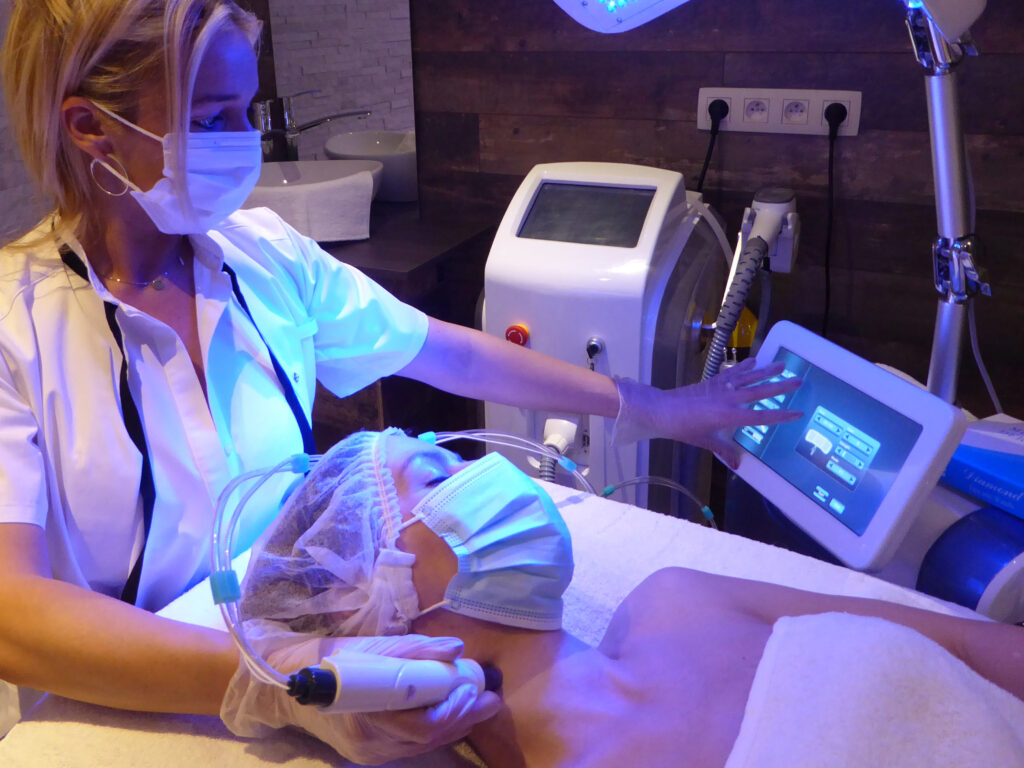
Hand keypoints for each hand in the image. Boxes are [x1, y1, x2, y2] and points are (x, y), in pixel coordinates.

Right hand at [221, 624, 501, 765]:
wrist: (290, 684)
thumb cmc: (332, 660)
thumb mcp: (371, 646)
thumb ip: (413, 648)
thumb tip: (455, 648)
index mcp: (365, 715)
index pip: (420, 726)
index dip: (452, 711)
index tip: (474, 689)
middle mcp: (369, 743)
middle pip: (427, 739)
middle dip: (463, 718)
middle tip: (490, 697)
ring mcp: (370, 752)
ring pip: (423, 745)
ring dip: (454, 724)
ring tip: (478, 702)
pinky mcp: (372, 752)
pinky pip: (412, 744)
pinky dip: (435, 728)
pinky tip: (451, 711)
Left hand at [612, 358, 802, 469]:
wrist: (662, 410)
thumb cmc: (683, 428)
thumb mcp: (705, 442)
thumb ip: (724, 450)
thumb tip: (739, 464)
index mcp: (729, 416)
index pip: (760, 417)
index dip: (780, 416)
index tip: (798, 412)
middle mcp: (729, 399)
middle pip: (759, 392)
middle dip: (780, 387)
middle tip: (799, 381)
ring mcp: (721, 388)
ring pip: (748, 377)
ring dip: (765, 371)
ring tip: (782, 364)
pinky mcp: (713, 381)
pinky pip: (732, 372)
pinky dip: (743, 366)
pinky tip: (754, 360)